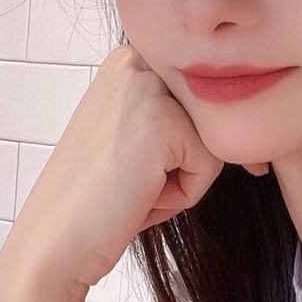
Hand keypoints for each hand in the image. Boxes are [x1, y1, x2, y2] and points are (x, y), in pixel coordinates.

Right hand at [0, 43, 268, 291]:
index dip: (184, 146)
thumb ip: (174, 111)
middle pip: (210, 115)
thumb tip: (247, 106)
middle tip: (132, 183)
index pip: (199, 98)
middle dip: (184, 162)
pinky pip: (211, 164)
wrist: (54, 243)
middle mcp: (136, 59)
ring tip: (134, 188)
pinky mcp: (163, 120)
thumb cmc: (98, 199)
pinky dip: (183, 194)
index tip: (144, 169)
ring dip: (184, 178)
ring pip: (214, 138)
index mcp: (128, 59)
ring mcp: (147, 86)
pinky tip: (138, 197)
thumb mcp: (135, 136)